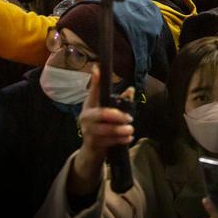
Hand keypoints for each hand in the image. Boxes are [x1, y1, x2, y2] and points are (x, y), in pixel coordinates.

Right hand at [68, 66, 134, 195]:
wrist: (91, 149)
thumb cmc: (101, 126)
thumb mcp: (107, 112)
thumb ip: (120, 101)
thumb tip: (131, 89)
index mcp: (89, 106)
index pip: (93, 91)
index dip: (96, 81)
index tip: (97, 68)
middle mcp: (85, 117)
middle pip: (102, 114)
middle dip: (118, 116)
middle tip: (130, 118)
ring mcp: (87, 131)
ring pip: (106, 130)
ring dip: (121, 130)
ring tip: (131, 130)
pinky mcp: (92, 144)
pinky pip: (108, 141)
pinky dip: (120, 140)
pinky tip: (128, 138)